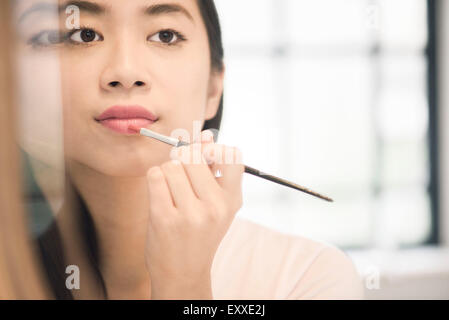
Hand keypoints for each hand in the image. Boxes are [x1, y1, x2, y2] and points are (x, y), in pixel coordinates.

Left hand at [145, 130, 244, 298]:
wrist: (183, 272)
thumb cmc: (199, 232)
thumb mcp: (217, 205)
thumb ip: (213, 169)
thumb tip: (204, 134)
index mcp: (232, 200)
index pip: (232, 155)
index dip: (214, 149)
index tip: (204, 157)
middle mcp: (215, 206)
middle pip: (193, 155)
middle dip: (183, 159)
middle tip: (181, 173)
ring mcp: (189, 214)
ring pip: (172, 165)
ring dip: (167, 171)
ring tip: (171, 190)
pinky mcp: (164, 218)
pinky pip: (155, 175)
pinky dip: (155, 178)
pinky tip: (160, 193)